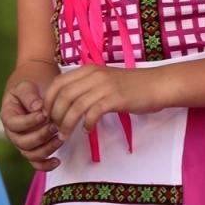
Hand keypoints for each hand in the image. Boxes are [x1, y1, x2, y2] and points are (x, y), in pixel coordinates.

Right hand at [0, 78, 64, 171]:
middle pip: (23, 143)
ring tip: (60, 138)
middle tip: (54, 126)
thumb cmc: (28, 91)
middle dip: (40, 136)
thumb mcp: (26, 87)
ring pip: (31, 154)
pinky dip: (46, 165)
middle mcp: (13, 133)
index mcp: (8, 116)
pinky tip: (58, 161)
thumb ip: (29, 95)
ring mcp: (22, 144)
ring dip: (46, 149)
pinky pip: (36, 163)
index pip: (14, 124)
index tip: (43, 114)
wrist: (32, 96)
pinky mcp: (33, 150)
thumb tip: (37, 107)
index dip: (29, 122)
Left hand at [44, 64, 165, 140]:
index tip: (47, 115)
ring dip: (67, 123)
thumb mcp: (104, 80)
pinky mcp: (115, 98)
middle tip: (54, 128)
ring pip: (75, 106)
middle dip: (54, 114)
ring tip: (65, 135)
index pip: (58, 83)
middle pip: (63, 95)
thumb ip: (86, 87)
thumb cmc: (131, 86)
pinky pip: (93, 112)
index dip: (48, 100)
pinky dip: (86, 124)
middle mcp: (93, 75)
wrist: (156, 84)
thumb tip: (67, 103)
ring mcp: (104, 86)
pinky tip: (87, 131)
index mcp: (88, 70)